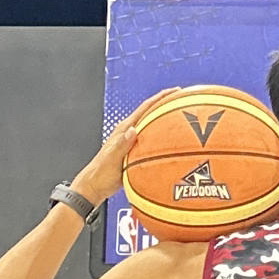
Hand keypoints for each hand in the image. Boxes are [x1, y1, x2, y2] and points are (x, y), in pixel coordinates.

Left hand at [72, 86, 183, 208]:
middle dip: (166, 105)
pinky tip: (172, 145)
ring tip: (182, 120)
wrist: (95, 186)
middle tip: (183, 101)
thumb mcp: (112, 158)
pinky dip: (163, 140)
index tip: (175, 92)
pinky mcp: (135, 153)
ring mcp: (133, 143)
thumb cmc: (101, 173)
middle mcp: (129, 133)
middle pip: (151, 114)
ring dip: (166, 122)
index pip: (145, 108)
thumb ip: (122, 144)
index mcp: (124, 130)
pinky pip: (152, 142)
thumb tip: (133, 130)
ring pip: (153, 127)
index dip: (160, 98)